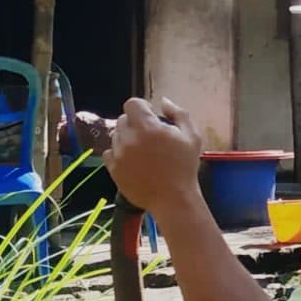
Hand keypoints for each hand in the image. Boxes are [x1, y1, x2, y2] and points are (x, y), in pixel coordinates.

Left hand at [104, 98, 202, 214]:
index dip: (143, 107)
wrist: (173, 199)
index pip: (132, 104)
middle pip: (123, 119)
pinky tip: (133, 161)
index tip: (152, 117)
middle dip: (136, 123)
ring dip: (127, 138)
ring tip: (143, 151)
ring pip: (116, 135)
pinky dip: (119, 153)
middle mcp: (129, 138)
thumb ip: (179, 114)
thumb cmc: (185, 167)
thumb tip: (163, 102)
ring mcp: (118, 154)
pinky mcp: (113, 168)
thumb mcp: (192, 136)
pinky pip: (108, 152)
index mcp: (148, 127)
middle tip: (150, 136)